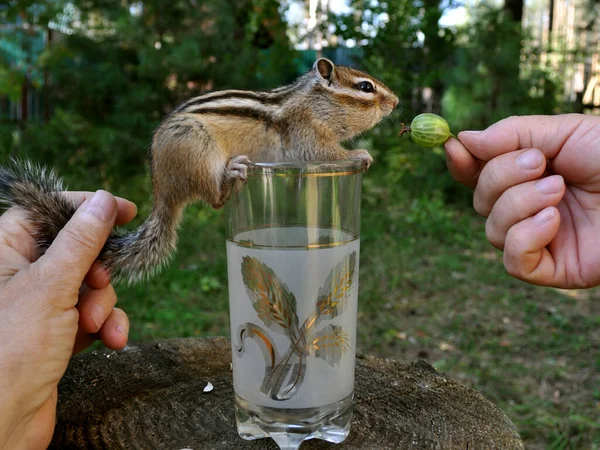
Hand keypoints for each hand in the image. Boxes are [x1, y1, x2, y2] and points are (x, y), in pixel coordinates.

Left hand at [0, 190, 135, 448]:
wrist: (1, 424)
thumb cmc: (10, 352)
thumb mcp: (52, 286)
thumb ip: (82, 241)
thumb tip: (105, 200)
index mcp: (4, 251)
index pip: (50, 212)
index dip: (88, 208)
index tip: (126, 211)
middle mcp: (20, 274)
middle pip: (77, 249)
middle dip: (98, 271)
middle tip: (100, 284)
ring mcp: (38, 304)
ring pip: (89, 285)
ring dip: (103, 304)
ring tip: (94, 326)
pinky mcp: (54, 331)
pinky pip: (91, 314)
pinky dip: (105, 325)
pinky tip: (111, 340)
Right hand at [444, 114, 599, 287]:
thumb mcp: (566, 133)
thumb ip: (513, 134)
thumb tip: (462, 140)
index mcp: (530, 177)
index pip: (481, 175)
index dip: (463, 164)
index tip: (453, 147)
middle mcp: (529, 209)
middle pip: (481, 201)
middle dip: (501, 178)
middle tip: (538, 164)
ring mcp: (539, 240)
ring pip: (492, 230)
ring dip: (518, 205)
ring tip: (558, 191)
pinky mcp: (552, 270)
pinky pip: (512, 261)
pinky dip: (524, 238)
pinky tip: (554, 221)